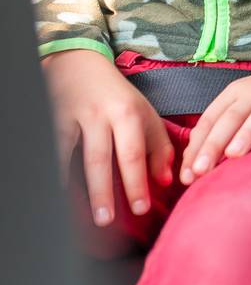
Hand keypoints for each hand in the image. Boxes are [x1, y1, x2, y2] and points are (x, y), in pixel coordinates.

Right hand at [42, 49, 173, 225]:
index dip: (137, 182)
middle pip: (102, 159)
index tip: (140, 209)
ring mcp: (75, 117)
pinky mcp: (52, 119)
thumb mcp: (146, 114)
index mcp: (129, 113)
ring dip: (78, 186)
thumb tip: (164, 181)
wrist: (80, 63)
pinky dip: (57, 171)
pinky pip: (55, 150)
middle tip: (107, 220)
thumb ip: (159, 147)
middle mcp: (102, 115)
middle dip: (105, 191)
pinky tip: (58, 193)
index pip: (133, 154)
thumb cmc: (117, 96)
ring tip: (82, 214)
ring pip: (75, 157)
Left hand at [179, 39, 250, 183]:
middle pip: (232, 117)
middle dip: (215, 143)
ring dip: (247, 133)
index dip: (197, 146)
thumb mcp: (243, 106)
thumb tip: (193, 163)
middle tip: (201, 170)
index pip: (211, 119)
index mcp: (235, 93)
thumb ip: (221, 128)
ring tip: (234, 155)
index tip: (187, 174)